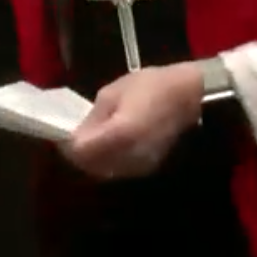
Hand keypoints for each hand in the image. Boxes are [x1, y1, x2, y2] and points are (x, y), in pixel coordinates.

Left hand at [62, 62, 204, 179]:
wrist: (191, 96)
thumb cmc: (152, 86)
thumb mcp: (114, 92)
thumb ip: (93, 118)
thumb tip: (78, 135)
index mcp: (118, 134)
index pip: (81, 152)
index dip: (69, 145)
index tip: (65, 134)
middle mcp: (128, 156)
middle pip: (92, 166)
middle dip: (80, 154)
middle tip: (76, 138)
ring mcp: (140, 165)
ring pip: (105, 170)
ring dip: (95, 159)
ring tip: (93, 140)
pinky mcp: (149, 168)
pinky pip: (121, 168)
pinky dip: (111, 160)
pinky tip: (112, 145)